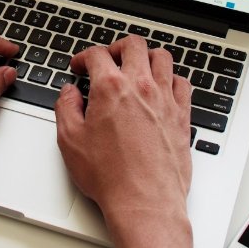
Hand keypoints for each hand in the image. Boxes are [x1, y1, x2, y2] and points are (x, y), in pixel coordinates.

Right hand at [54, 35, 192, 220]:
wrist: (145, 202)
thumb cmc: (110, 176)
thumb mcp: (71, 141)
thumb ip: (66, 108)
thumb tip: (69, 93)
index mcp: (111, 88)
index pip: (97, 55)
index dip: (83, 57)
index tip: (80, 66)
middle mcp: (141, 87)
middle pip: (133, 45)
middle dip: (117, 47)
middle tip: (109, 59)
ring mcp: (165, 99)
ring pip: (162, 57)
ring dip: (147, 56)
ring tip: (137, 67)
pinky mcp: (182, 115)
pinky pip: (182, 83)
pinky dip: (171, 79)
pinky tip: (163, 88)